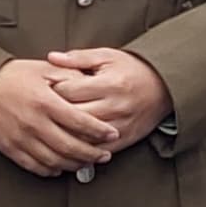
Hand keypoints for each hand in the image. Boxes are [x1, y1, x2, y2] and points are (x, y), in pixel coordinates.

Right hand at [0, 56, 125, 176]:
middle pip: (71, 147)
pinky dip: (53, 170)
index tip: (113, 135)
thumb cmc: (12, 76)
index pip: (81, 122)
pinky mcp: (11, 149)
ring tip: (88, 161)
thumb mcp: (42, 68)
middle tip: (106, 155)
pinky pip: (37, 167)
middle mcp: (34, 123)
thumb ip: (69, 75)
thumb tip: (92, 83)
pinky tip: (63, 166)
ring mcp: (21, 139)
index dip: (100, 131)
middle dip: (93, 153)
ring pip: (56, 161)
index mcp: (44, 101)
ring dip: (76, 164)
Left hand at [45, 43, 171, 144]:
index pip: (69, 91)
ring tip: (50, 130)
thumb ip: (78, 58)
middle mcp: (115, 106)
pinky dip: (83, 150)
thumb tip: (51, 57)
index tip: (43, 90)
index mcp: (109, 83)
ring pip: (84, 137)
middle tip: (41, 112)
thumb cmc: (131, 69)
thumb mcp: (106, 56)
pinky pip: (98, 150)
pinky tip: (69, 146)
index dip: (52, 90)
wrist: (163, 86)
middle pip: (74, 116)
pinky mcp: (125, 138)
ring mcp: (120, 125)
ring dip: (65, 135)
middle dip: (54, 114)